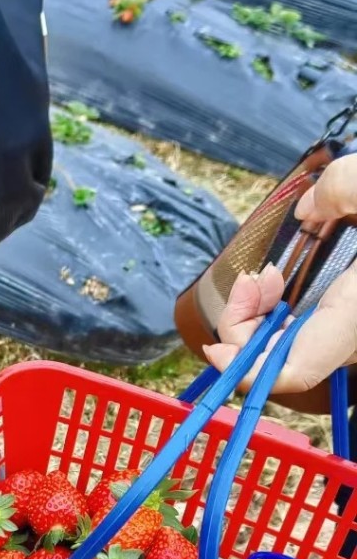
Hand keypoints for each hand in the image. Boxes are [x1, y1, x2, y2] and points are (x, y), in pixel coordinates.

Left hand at [203, 155, 356, 400]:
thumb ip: (343, 186)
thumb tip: (311, 208)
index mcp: (356, 317)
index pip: (296, 371)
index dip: (249, 370)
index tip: (216, 346)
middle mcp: (353, 337)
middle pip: (282, 362)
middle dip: (248, 327)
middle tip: (249, 281)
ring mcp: (350, 335)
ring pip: (289, 348)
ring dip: (260, 317)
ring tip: (263, 276)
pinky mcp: (346, 325)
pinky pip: (302, 334)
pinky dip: (278, 313)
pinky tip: (276, 282)